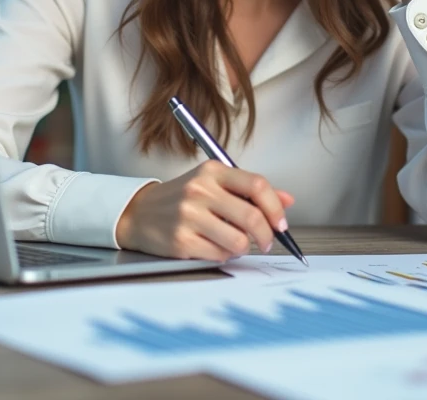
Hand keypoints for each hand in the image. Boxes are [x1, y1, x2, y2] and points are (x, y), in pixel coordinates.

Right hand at [115, 161, 295, 260]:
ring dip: (243, 247)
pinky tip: (213, 246)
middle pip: (251, 217)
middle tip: (266, 242)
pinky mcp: (181, 241)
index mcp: (212, 171)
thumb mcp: (214, 184)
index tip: (281, 224)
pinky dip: (224, 255)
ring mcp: (189, 216)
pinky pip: (220, 255)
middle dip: (266, 236)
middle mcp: (200, 190)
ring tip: (233, 243)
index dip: (275, 208)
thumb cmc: (182, 198)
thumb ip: (250, 191)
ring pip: (238, 241)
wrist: (139, 213)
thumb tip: (288, 200)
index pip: (257, 185)